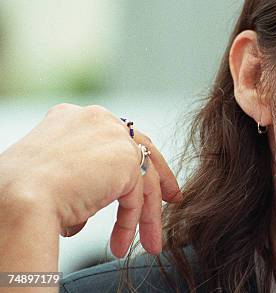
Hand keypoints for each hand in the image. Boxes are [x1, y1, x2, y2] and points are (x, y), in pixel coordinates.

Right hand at [0, 103, 181, 257]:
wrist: (19, 199)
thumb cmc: (17, 193)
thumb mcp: (49, 175)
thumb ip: (78, 178)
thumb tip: (89, 205)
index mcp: (73, 118)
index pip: (113, 138)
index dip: (129, 160)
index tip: (138, 180)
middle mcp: (97, 119)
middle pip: (140, 148)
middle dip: (158, 177)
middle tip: (171, 198)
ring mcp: (113, 136)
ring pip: (142, 177)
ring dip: (146, 214)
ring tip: (148, 243)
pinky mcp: (126, 160)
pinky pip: (138, 196)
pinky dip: (134, 223)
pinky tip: (121, 244)